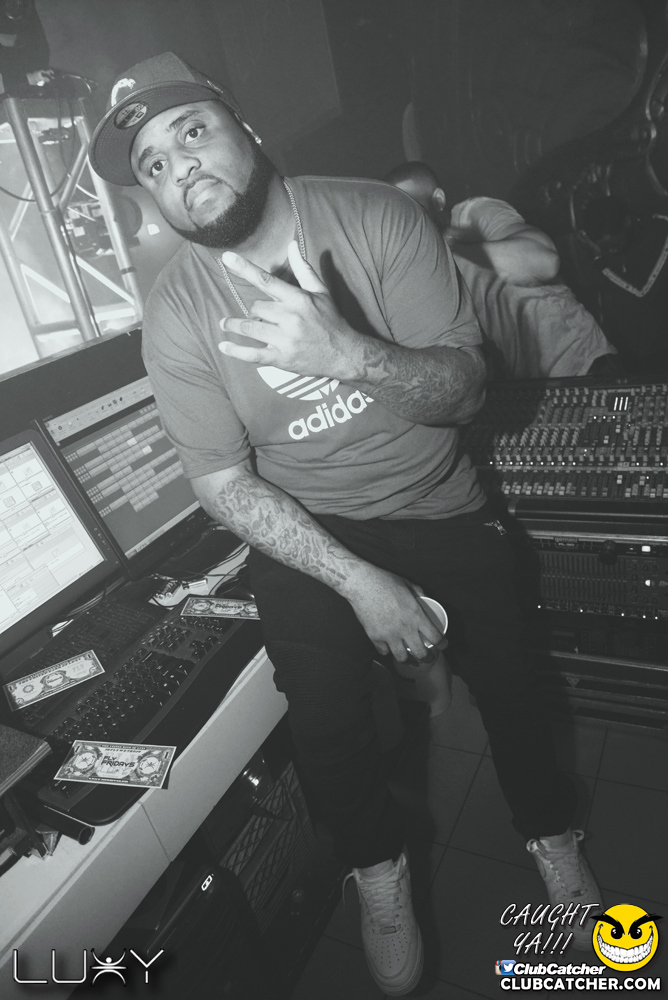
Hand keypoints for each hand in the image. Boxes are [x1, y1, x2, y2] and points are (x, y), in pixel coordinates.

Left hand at [218, 241, 357, 376]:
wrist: (344, 355)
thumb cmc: (331, 321)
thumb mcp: (321, 292)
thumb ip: (303, 268)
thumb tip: (292, 244)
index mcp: (298, 299)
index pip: (266, 280)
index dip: (244, 268)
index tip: (227, 257)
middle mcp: (290, 318)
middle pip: (256, 307)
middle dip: (254, 310)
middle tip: (259, 316)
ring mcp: (285, 340)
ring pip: (249, 328)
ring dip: (234, 325)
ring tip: (225, 323)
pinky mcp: (281, 359)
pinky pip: (253, 354)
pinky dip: (236, 351)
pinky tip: (223, 345)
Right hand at [342, 565, 443, 662]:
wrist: (362, 583)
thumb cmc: (385, 581)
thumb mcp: (408, 584)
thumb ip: (419, 593)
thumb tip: (425, 598)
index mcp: (416, 615)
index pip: (435, 637)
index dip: (442, 644)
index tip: (443, 645)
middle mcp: (405, 628)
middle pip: (420, 653)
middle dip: (426, 657)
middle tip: (427, 657)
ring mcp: (389, 635)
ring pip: (402, 657)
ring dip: (406, 658)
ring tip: (408, 657)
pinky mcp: (375, 637)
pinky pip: (383, 651)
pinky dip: (387, 650)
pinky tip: (388, 647)